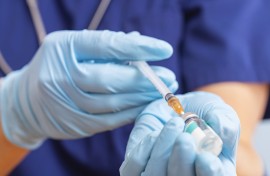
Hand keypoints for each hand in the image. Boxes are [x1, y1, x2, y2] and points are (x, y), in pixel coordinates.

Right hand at [0, 30, 176, 148]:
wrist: (29, 98)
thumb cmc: (60, 65)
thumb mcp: (76, 46)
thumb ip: (107, 46)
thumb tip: (142, 46)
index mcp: (63, 48)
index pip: (106, 45)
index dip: (138, 48)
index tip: (165, 49)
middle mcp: (61, 77)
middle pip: (111, 79)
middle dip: (145, 80)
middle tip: (169, 77)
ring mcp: (66, 104)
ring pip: (113, 103)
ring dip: (142, 98)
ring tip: (162, 92)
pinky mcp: (74, 125)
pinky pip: (109, 121)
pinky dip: (131, 113)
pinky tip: (145, 106)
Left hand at [120, 92, 239, 175]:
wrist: (174, 107)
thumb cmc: (200, 111)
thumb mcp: (216, 110)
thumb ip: (224, 120)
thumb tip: (223, 130)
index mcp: (209, 171)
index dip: (209, 175)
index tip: (207, 158)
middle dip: (182, 162)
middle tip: (185, 138)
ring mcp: (158, 173)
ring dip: (163, 151)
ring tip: (174, 123)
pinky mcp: (136, 166)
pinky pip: (135, 165)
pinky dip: (144, 149)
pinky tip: (155, 133)